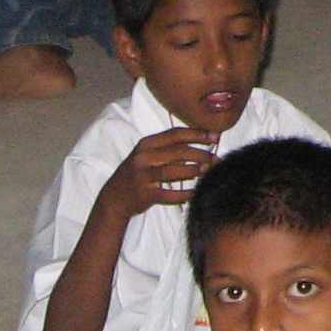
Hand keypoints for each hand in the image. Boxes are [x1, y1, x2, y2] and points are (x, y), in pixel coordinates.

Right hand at [102, 127, 217, 218]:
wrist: (114, 197)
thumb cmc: (138, 173)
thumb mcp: (148, 155)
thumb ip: (170, 148)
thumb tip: (202, 141)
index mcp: (146, 144)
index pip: (175, 134)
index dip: (197, 134)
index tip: (215, 136)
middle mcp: (143, 157)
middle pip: (177, 151)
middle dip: (200, 154)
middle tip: (215, 159)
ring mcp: (142, 176)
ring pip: (173, 171)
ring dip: (193, 171)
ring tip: (207, 172)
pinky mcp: (144, 194)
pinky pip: (169, 194)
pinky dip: (184, 194)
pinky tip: (196, 193)